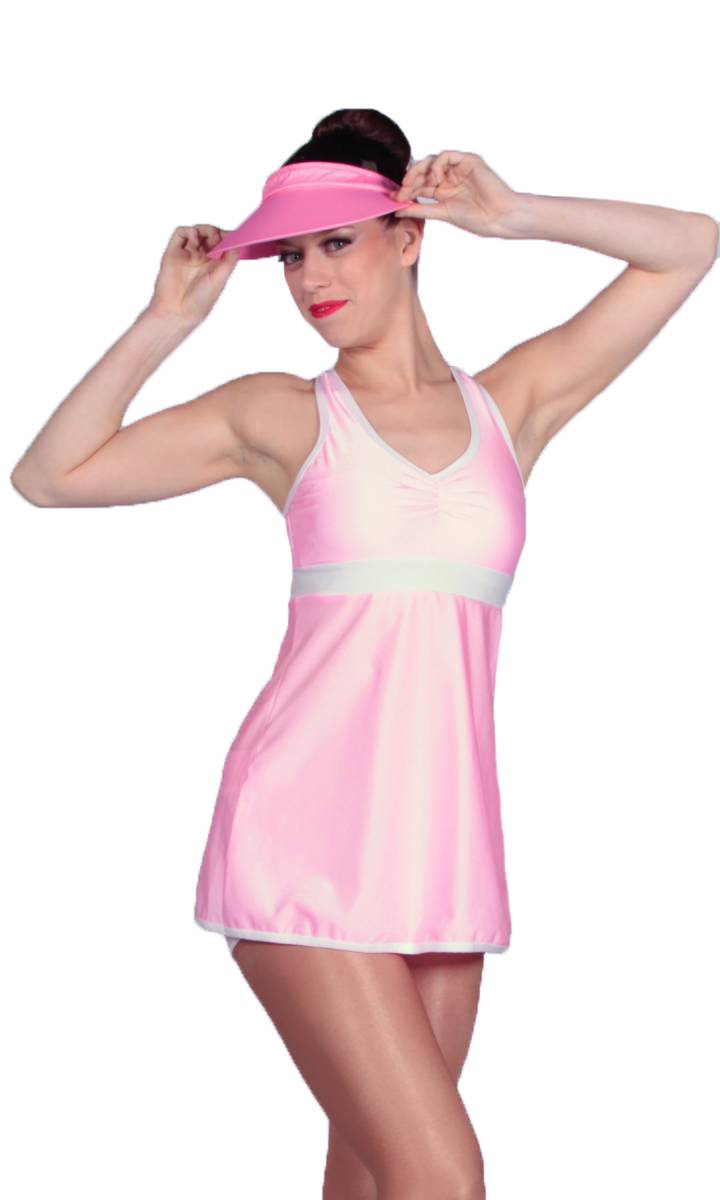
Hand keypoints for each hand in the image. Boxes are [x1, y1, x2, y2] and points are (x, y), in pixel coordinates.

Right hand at [147, 225, 238, 323]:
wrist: (177, 310)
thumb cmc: (199, 301)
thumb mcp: (221, 279)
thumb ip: (230, 259)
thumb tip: (238, 241)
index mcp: (215, 265)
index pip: (223, 244)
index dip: (228, 238)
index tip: (234, 236)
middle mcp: (201, 259)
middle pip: (210, 235)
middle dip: (216, 233)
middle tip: (218, 239)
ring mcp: (187, 254)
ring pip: (197, 231)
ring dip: (204, 230)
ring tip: (208, 239)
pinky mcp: (174, 252)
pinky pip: (181, 233)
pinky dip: (189, 231)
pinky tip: (195, 240)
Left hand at [390, 151, 518, 237]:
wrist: (498, 217)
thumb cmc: (477, 219)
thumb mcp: (442, 213)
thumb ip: (421, 209)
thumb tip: (398, 209)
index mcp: (443, 190)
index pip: (420, 184)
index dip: (405, 190)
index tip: (393, 198)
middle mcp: (449, 177)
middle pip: (423, 170)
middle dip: (409, 180)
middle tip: (400, 191)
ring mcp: (459, 168)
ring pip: (432, 160)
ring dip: (419, 171)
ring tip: (414, 185)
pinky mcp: (468, 160)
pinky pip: (446, 156)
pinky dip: (437, 165)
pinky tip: (436, 178)